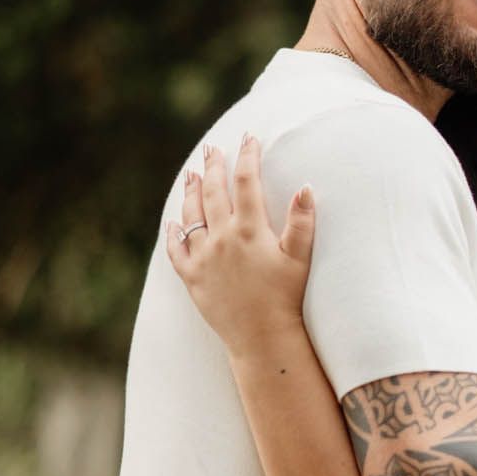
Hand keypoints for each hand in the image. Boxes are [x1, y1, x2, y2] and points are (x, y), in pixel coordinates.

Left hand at [166, 136, 314, 360]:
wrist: (261, 337)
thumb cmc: (285, 297)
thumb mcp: (299, 258)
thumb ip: (302, 222)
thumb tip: (305, 187)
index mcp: (250, 230)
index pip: (246, 182)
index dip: (247, 156)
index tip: (249, 138)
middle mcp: (222, 238)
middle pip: (213, 193)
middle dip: (213, 167)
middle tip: (212, 149)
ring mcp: (203, 258)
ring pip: (191, 216)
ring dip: (190, 192)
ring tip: (191, 174)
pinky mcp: (192, 278)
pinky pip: (177, 251)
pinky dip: (173, 235)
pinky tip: (172, 224)